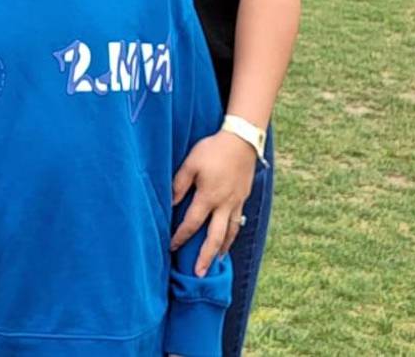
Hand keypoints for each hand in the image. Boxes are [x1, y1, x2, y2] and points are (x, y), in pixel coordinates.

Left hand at [170, 130, 257, 275]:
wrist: (242, 140)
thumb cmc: (213, 150)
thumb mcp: (191, 163)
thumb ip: (179, 184)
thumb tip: (170, 203)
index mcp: (208, 197)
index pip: (192, 224)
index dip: (180, 237)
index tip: (171, 247)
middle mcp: (224, 204)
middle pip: (215, 237)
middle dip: (206, 256)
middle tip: (200, 274)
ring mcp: (236, 202)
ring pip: (230, 232)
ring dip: (222, 249)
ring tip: (217, 261)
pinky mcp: (244, 197)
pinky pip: (239, 221)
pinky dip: (233, 234)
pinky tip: (229, 238)